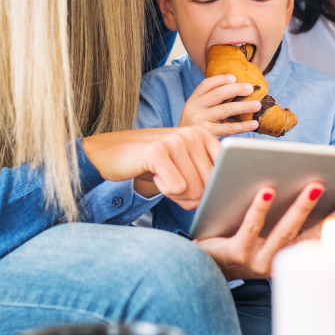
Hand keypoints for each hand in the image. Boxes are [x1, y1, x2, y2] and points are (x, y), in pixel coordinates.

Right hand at [80, 128, 218, 209]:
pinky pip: (176, 188)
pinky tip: (153, 174)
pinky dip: (164, 190)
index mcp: (204, 135)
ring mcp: (175, 140)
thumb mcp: (183, 166)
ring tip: (161, 176)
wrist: (110, 153)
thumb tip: (222, 200)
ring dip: (176, 194)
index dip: (209, 190)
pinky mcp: (157, 151)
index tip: (191, 184)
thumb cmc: (151, 163)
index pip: (224, 174)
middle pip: (209, 186)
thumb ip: (206, 177)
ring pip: (194, 190)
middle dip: (190, 195)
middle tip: (171, 181)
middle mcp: (193, 134)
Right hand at [177, 74, 259, 136]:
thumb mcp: (198, 112)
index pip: (206, 85)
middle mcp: (194, 108)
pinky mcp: (208, 133)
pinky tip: (253, 124)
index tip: (234, 77)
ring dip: (243, 106)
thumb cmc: (197, 127)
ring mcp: (201, 121)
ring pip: (225, 109)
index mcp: (193, 100)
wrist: (183, 147)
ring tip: (257, 105)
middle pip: (217, 94)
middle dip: (236, 89)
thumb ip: (212, 103)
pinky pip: (229, 128)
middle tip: (250, 88)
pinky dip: (243, 126)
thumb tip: (239, 94)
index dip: (220, 79)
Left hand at [193, 182, 334, 279]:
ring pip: (284, 230)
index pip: (329, 237)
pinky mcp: (235, 251)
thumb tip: (318, 188)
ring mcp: (258, 258)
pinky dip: (259, 209)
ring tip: (317, 186)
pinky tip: (267, 190)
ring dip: (302, 207)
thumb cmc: (237, 242)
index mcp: (292, 253)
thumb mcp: (269, 233)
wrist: (199, 264)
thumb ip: (291, 217)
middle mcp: (280, 260)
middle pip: (315, 234)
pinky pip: (249, 228)